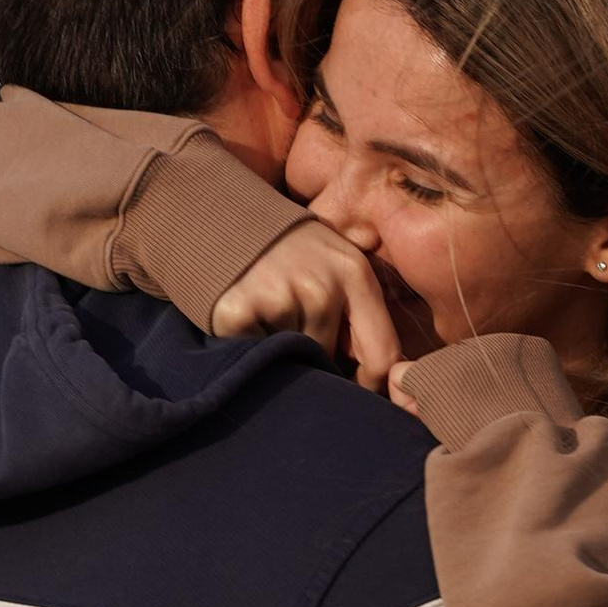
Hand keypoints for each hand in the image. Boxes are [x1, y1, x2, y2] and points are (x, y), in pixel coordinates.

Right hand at [211, 224, 404, 390]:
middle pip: (330, 358)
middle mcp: (321, 286)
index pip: (383, 355)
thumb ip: (358, 310)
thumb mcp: (336, 264)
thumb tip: (378, 378)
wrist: (223, 217)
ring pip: (293, 358)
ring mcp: (279, 297)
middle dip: (315, 355)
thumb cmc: (290, 252)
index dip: (372, 384)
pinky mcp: (239, 310)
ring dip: (281, 348)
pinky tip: (246, 314)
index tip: (356, 389)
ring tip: (267, 312)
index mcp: (355, 274)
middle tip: (292, 324)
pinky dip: (249, 343)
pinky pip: (256, 353)